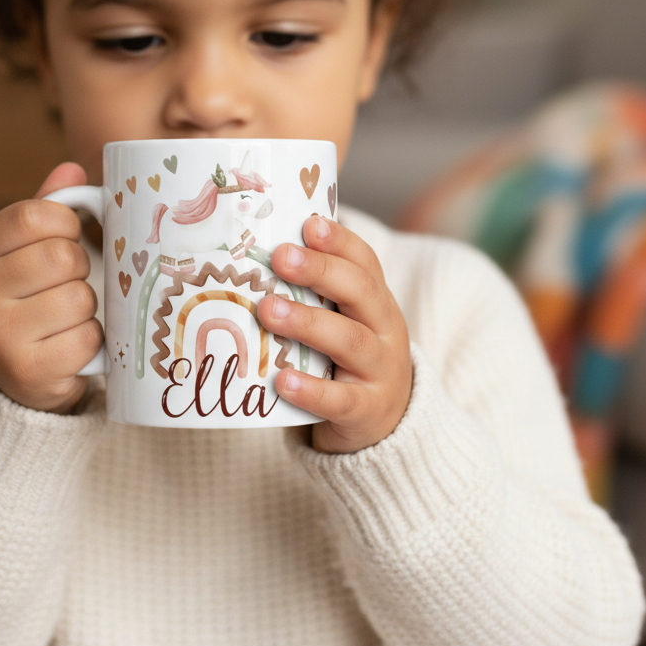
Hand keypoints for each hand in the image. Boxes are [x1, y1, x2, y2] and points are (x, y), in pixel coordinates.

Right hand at [0, 162, 102, 413]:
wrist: (10, 379)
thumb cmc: (26, 300)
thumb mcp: (24, 251)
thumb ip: (46, 208)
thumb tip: (72, 169)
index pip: (33, 215)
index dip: (66, 223)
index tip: (67, 236)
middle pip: (63, 257)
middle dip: (80, 269)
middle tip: (65, 284)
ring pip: (79, 298)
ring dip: (87, 308)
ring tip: (65, 318)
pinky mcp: (28, 371)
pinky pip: (88, 338)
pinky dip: (91, 341)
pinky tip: (68, 346)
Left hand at [257, 216, 412, 453]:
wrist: (391, 421)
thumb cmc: (349, 358)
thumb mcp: (344, 319)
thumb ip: (314, 292)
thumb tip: (254, 254)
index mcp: (376, 300)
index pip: (364, 262)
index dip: (339, 241)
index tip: (308, 224)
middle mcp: (384, 329)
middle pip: (360, 292)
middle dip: (319, 271)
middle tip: (279, 257)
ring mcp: (379, 371)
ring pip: (349, 341)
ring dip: (307, 322)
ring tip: (268, 309)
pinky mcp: (367, 411)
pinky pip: (341, 400)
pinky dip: (311, 391)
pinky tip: (282, 380)